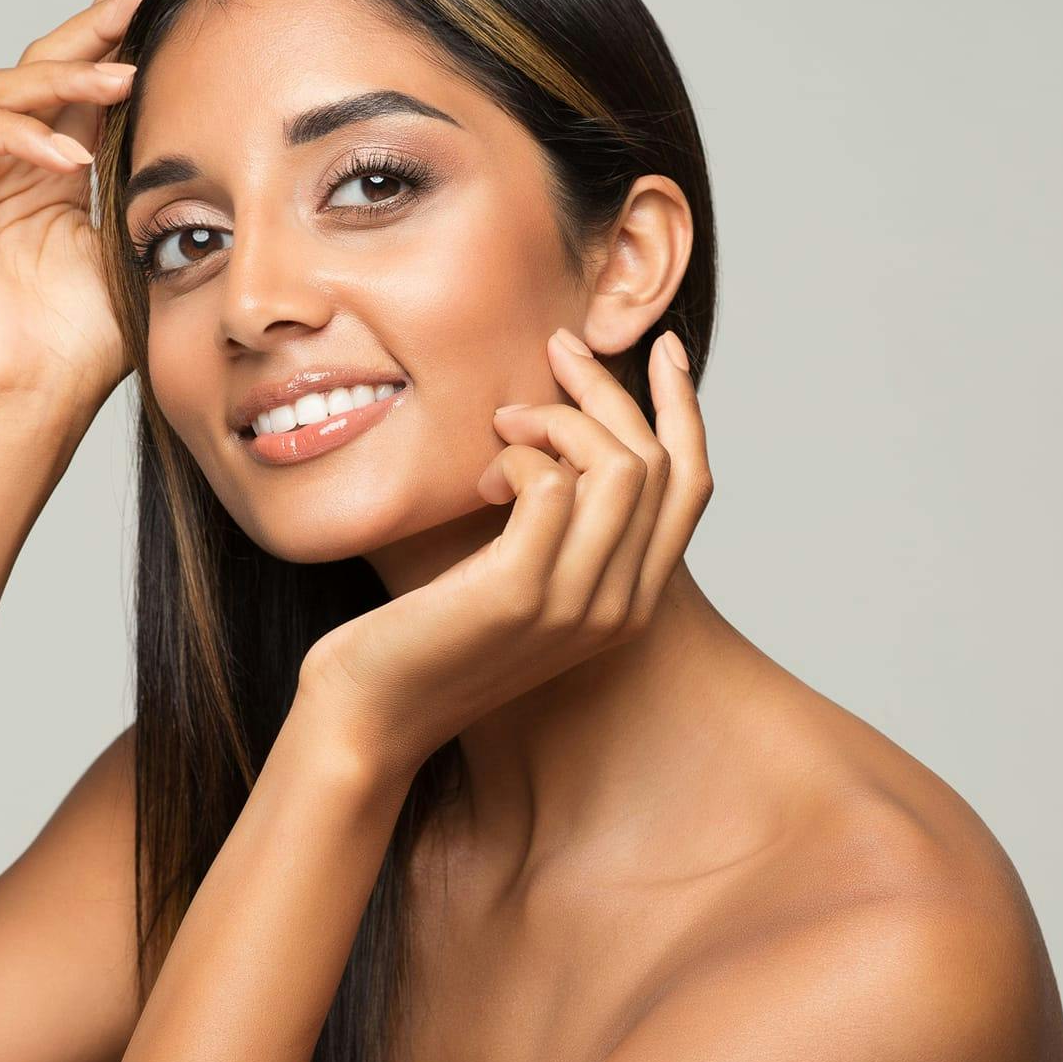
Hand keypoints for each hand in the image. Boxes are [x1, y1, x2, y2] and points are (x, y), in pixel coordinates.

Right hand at [0, 0, 162, 415]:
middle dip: (96, 19)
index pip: (84, 83)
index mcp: (51, 170)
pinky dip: (20, 140)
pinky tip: (70, 158)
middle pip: (45, 67)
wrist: (33, 398)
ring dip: (67, 78)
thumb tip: (200, 114)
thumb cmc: (86, 343)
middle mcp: (0, 163)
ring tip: (125, 78)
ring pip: (5, 92)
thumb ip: (142, 177)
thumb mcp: (131, 242)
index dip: (114, 27)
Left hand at [300, 327, 712, 773]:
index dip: (684, 408)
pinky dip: (516, 456)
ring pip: (617, 465)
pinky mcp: (520, 593)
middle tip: (553, 350)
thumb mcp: (513, 575)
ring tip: (500, 425)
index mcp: (630, 602)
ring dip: (556, 419)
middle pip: (656, 462)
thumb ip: (555, 524)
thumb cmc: (429, 635)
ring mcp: (576, 604)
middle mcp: (620, 608)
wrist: (371, 715)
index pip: (691, 487)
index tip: (661, 347)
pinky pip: (550, 483)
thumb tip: (562, 430)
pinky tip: (480, 481)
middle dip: (606, 389)